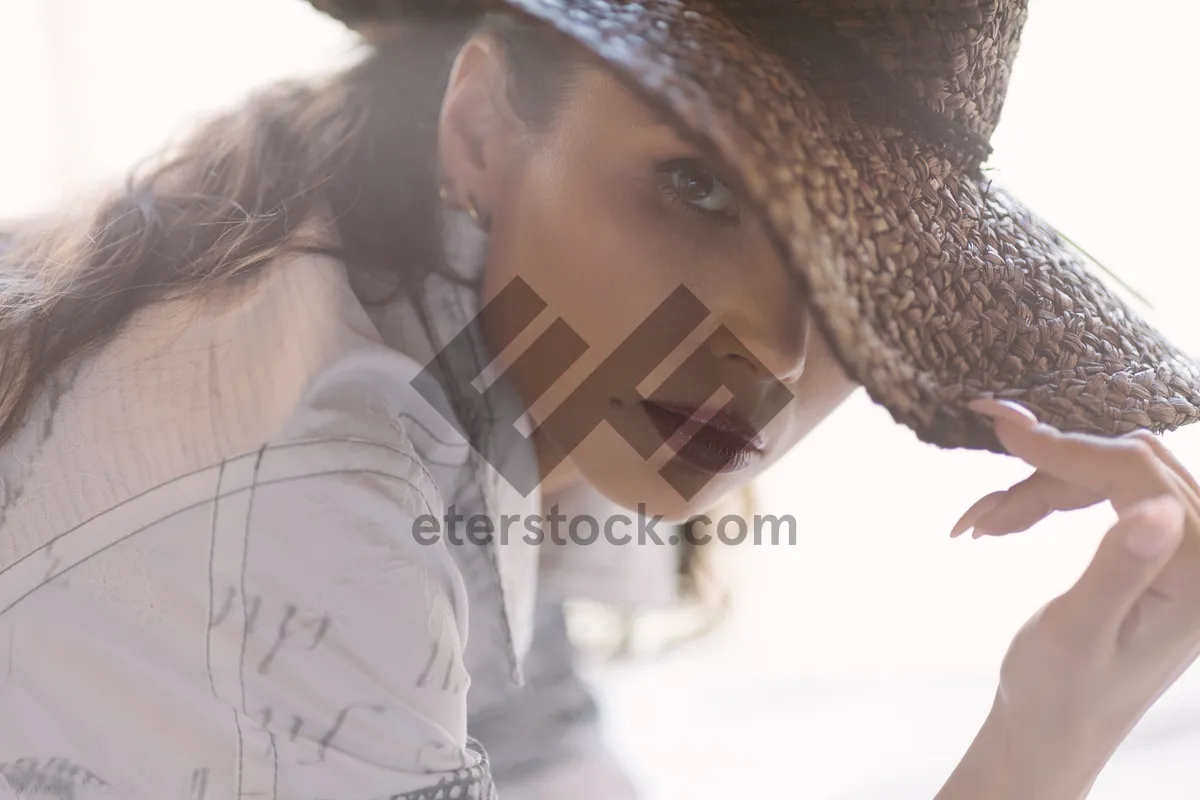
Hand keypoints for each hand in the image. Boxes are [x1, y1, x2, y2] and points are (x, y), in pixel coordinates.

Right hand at [944, 399, 1199, 796]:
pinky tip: (1003, 522)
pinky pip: (1105, 494)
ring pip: (1109, 475)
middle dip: (1047, 469)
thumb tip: (1156, 509)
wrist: (1052, 732)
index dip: (1066, 445)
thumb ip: (1119, 570)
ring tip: (983, 525)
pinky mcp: (1159, 554)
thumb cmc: (1060, 696)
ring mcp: (1185, 554)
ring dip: (1041, 489)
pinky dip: (1049, 499)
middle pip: (1124, 465)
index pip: (1136, 472)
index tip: (1001, 427)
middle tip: (985, 485)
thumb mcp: (1079, 635)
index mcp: (1198, 577)